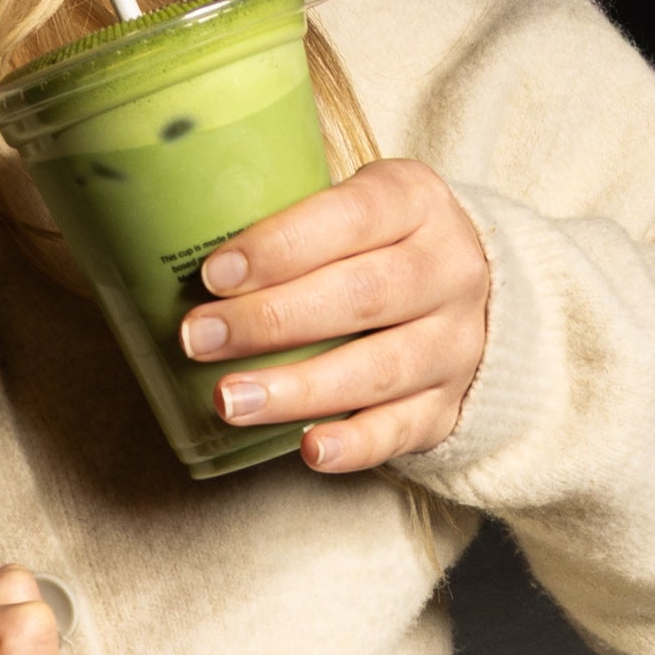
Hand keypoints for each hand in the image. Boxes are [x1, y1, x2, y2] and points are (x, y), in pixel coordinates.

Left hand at [177, 158, 489, 473]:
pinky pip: (402, 430)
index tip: (213, 273)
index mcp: (417, 203)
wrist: (475, 298)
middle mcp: (447, 271)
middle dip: (271, 321)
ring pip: (378, 369)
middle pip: (360, 296)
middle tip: (198, 339)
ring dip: (298, 389)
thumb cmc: (379, 247)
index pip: (352, 217)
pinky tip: (308, 451)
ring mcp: (454, 344)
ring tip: (230, 401)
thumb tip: (179, 242)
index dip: (281, 246)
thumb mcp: (356, 206)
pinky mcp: (448, 406)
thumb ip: (293, 219)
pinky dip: (355, 445)